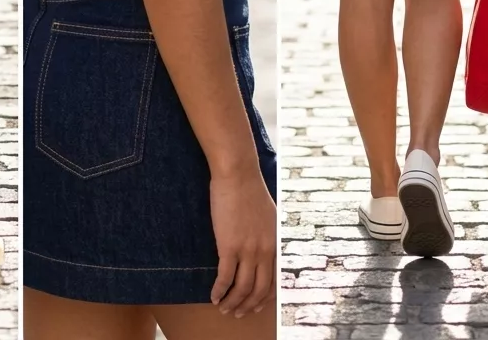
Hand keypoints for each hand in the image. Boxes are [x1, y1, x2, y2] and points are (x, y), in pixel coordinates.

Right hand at [209, 171, 276, 316]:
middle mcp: (264, 251)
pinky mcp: (229, 247)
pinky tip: (213, 296)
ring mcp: (247, 251)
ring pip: (241, 289)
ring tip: (224, 308)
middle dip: (247, 306)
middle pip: (258, 290)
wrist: (238, 174)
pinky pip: (225, 278)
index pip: (272, 282)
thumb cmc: (249, 188)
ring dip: (232, 303)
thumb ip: (267, 234)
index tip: (255, 306)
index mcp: (274, 244)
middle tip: (237, 313)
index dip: (263, 299)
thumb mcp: (268, 215)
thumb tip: (262, 245)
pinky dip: (219, 291)